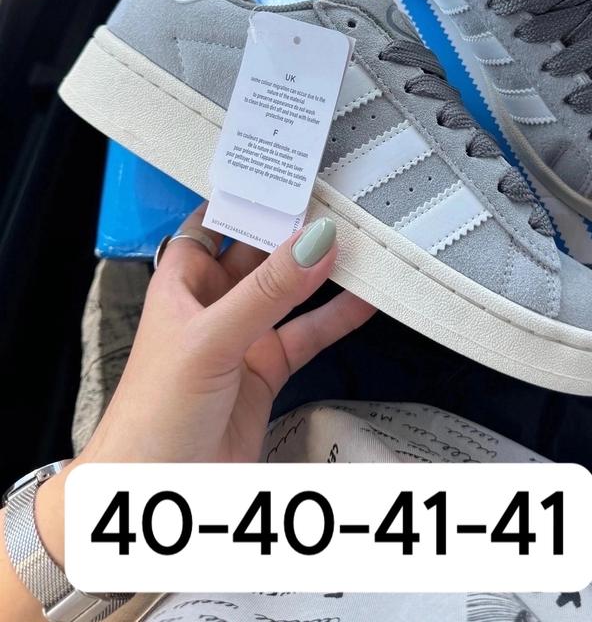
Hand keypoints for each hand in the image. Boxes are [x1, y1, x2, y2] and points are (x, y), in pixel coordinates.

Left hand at [83, 205, 374, 464]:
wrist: (155, 494)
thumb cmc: (150, 418)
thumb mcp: (210, 341)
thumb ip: (267, 291)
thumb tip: (312, 242)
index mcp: (182, 283)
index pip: (216, 221)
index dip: (249, 198)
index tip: (288, 176)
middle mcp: (212, 305)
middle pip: (260, 253)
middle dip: (296, 231)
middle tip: (339, 204)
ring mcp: (242, 339)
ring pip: (289, 292)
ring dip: (322, 272)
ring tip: (360, 245)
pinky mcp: (267, 372)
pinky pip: (308, 335)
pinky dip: (336, 318)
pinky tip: (364, 302)